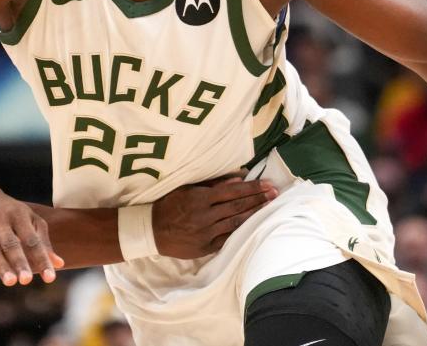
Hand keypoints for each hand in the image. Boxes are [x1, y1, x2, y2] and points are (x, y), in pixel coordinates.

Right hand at [0, 187, 62, 290]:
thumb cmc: (10, 213)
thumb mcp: (29, 220)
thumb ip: (43, 242)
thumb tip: (59, 265)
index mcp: (19, 215)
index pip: (33, 240)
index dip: (42, 258)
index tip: (50, 278)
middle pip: (11, 243)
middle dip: (19, 261)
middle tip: (27, 280)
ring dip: (1, 266)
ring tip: (10, 282)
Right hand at [153, 171, 277, 258]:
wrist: (151, 230)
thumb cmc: (169, 205)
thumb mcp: (187, 188)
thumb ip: (212, 184)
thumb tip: (237, 178)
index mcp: (201, 198)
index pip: (233, 191)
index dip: (252, 188)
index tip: (267, 184)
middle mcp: (205, 215)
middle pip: (238, 206)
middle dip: (259, 199)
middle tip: (275, 194)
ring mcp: (206, 233)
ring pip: (235, 222)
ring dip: (254, 214)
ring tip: (269, 208)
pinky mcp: (205, 247)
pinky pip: (227, 238)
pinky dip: (240, 231)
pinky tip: (253, 226)